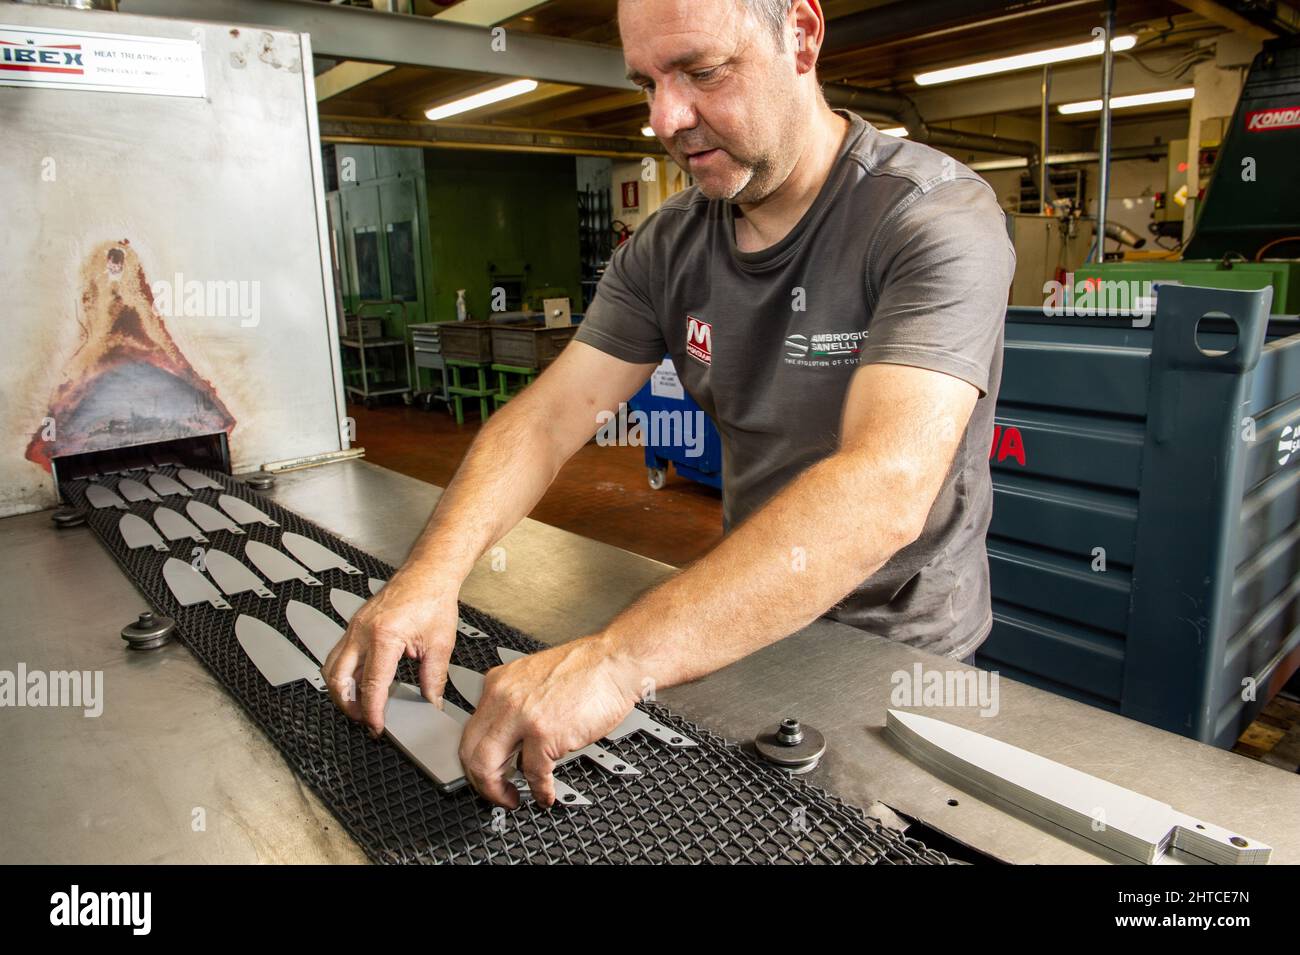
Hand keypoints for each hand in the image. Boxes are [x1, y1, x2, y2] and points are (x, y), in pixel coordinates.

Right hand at [322, 570, 458, 735]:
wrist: (428, 573)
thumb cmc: (433, 599)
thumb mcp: (440, 644)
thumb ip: (433, 679)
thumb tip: (431, 702)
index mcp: (384, 636)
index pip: (371, 685)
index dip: (372, 712)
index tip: (377, 727)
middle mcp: (362, 631)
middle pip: (338, 679)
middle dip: (348, 706)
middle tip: (365, 719)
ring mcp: (354, 627)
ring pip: (332, 667)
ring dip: (341, 691)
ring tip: (361, 706)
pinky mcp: (355, 625)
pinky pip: (340, 655)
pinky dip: (345, 674)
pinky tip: (361, 683)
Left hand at [459, 636, 640, 807]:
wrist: (614, 661)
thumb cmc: (585, 670)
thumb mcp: (533, 679)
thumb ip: (514, 705)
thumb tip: (509, 740)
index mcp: (498, 684)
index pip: (470, 730)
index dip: (474, 758)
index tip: (485, 772)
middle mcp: (503, 698)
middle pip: (470, 751)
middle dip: (480, 781)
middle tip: (494, 792)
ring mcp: (522, 716)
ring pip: (488, 766)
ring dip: (499, 791)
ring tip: (513, 798)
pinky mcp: (544, 733)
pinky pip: (532, 773)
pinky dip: (539, 790)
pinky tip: (544, 794)